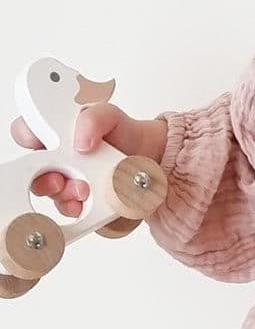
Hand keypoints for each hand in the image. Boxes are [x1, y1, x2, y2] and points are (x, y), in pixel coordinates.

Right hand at [9, 108, 167, 217]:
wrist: (152, 158)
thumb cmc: (125, 135)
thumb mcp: (110, 117)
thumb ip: (93, 118)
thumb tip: (81, 141)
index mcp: (59, 135)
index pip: (28, 133)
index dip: (28, 137)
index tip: (41, 143)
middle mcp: (58, 160)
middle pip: (33, 172)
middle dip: (42, 178)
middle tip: (60, 179)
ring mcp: (67, 182)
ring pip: (50, 194)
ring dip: (62, 194)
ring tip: (84, 189)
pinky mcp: (80, 202)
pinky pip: (68, 211)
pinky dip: (74, 209)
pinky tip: (86, 204)